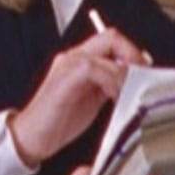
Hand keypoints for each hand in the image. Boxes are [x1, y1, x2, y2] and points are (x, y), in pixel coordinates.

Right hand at [10, 28, 146, 165]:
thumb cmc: (59, 121)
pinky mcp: (64, 78)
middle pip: (111, 36)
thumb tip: (136, 79)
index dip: (132, 52)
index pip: (112, 40)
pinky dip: (111, 80)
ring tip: (130, 90)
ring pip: (106, 47)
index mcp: (80, 60)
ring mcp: (68, 64)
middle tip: (143, 77)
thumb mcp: (93, 99)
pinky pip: (94, 68)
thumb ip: (110, 84)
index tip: (145, 73)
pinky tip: (114, 96)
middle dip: (132, 54)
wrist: (29, 138)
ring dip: (125, 70)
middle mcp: (73, 56)